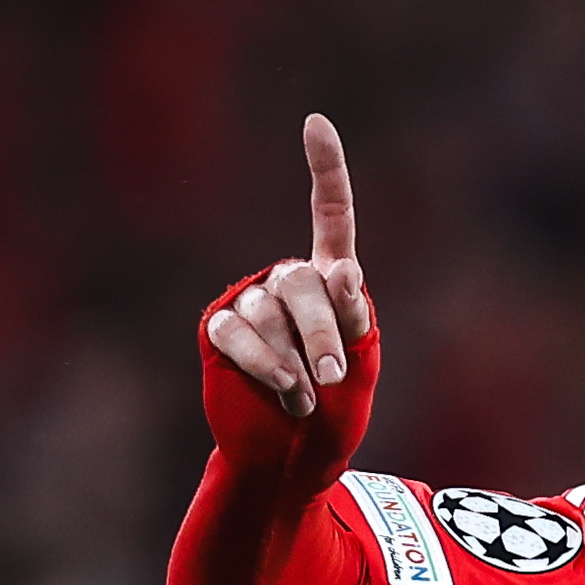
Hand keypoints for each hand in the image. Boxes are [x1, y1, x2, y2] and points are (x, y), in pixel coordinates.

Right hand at [203, 115, 374, 420]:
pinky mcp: (221, 333)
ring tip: (307, 401)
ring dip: (295, 362)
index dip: (326, 169)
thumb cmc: (338, 413)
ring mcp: (251, 305)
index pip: (331, 214)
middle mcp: (288, 281)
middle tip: (335, 375)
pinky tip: (284, 391)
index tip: (316, 123)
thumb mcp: (363, 366)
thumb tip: (343, 271)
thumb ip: (355, 319)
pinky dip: (264, 364)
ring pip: (268, 313)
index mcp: (330, 279)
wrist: (295, 461)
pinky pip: (236, 333)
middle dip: (322, 331)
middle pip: (300, 283)